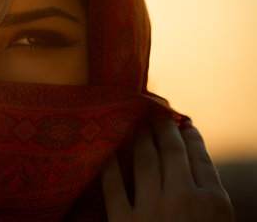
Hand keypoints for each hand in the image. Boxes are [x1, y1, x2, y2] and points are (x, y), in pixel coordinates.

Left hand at [101, 118, 233, 221]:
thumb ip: (210, 197)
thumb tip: (194, 161)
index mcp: (214, 203)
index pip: (200, 157)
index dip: (190, 135)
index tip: (182, 121)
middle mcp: (184, 200)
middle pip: (172, 152)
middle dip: (163, 127)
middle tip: (155, 111)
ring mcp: (152, 211)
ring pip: (144, 161)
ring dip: (139, 138)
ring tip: (135, 123)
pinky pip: (113, 186)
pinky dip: (109, 164)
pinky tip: (106, 150)